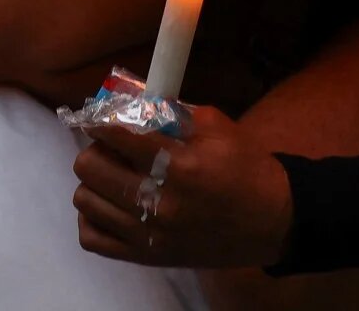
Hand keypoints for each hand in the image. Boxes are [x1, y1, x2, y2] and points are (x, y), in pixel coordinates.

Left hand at [71, 105, 294, 268]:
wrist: (273, 222)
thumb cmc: (246, 168)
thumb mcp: (216, 128)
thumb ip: (169, 111)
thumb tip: (125, 100)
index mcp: (179, 166)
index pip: (114, 135)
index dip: (99, 121)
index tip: (98, 120)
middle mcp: (160, 203)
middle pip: (89, 167)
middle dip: (97, 150)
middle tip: (112, 150)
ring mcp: (150, 235)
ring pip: (84, 200)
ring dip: (95, 183)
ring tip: (116, 178)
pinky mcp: (146, 257)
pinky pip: (91, 237)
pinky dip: (94, 219)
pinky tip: (113, 206)